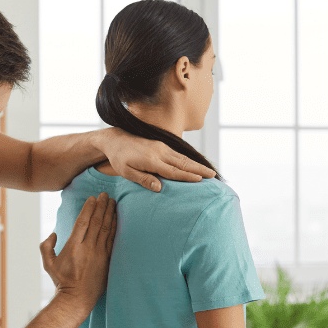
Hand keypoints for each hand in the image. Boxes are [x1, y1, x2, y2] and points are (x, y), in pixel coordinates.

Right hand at [40, 192, 116, 312]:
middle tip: (106, 195)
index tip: (93, 198)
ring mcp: (99, 253)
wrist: (77, 298)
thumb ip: (46, 246)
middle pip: (97, 222)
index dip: (89, 208)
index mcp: (74, 246)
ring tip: (113, 202)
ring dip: (110, 214)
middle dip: (102, 206)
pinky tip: (116, 219)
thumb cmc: (62, 281)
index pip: (83, 222)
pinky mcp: (107, 259)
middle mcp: (88, 248)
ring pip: (106, 229)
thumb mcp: (48, 263)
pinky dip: (115, 227)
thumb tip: (53, 234)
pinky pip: (112, 239)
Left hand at [95, 128, 215, 191]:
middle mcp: (159, 152)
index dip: (187, 176)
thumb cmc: (119, 159)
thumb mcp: (126, 172)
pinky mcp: (161, 145)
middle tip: (213, 175)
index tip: (200, 180)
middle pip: (183, 163)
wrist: (115, 139)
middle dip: (198, 169)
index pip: (173, 171)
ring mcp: (161, 147)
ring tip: (208, 171)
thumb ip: (143, 179)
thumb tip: (159, 188)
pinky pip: (178, 154)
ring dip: (196, 164)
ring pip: (182, 157)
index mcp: (151, 160)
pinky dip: (188, 160)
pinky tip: (194, 165)